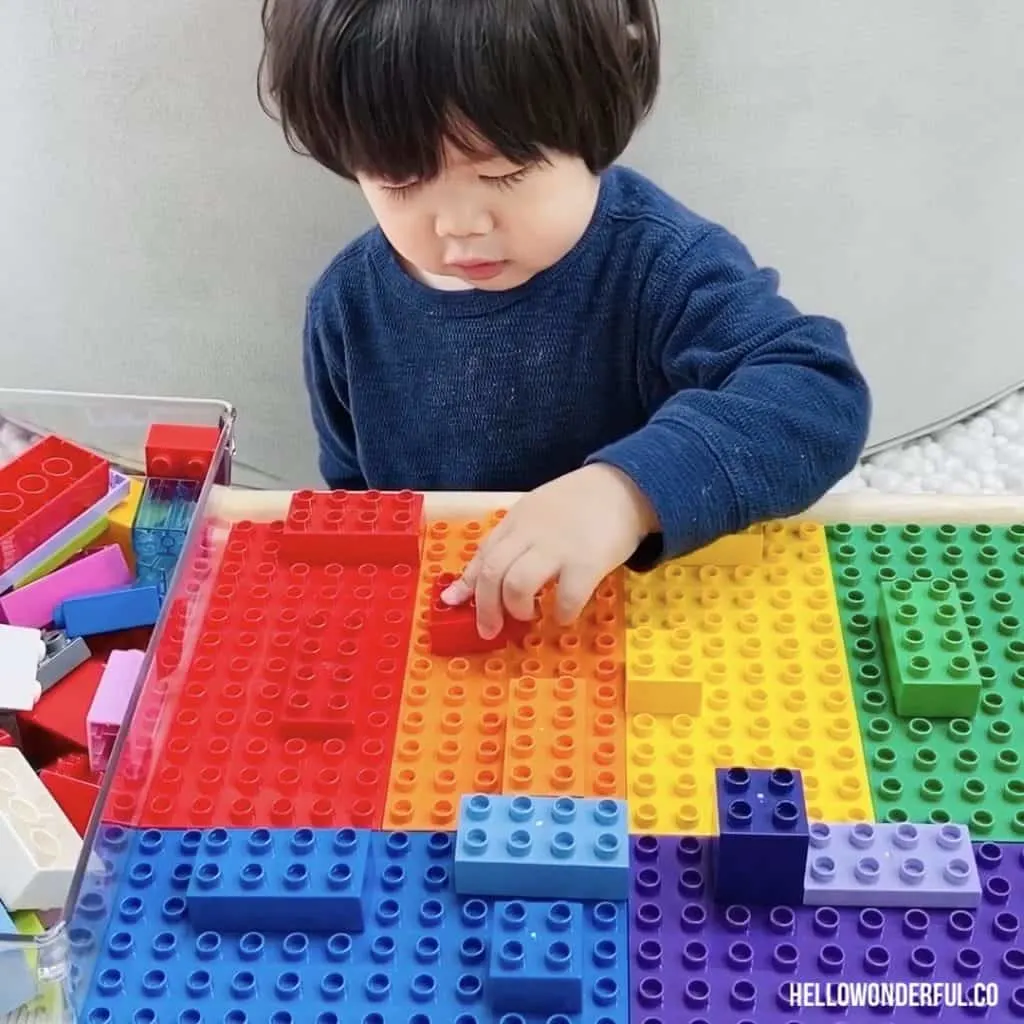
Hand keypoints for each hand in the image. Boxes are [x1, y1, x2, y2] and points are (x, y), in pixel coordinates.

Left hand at [441, 464, 657, 638]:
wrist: (626, 485)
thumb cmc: (580, 504)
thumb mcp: (538, 514)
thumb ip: (513, 540)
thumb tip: (489, 572)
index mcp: (517, 521)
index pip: (483, 554)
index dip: (466, 583)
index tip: (453, 604)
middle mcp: (531, 533)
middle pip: (492, 572)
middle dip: (485, 607)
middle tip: (490, 629)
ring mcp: (558, 547)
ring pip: (517, 583)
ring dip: (516, 608)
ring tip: (528, 615)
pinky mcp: (587, 562)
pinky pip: (566, 597)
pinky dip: (561, 613)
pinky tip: (563, 614)